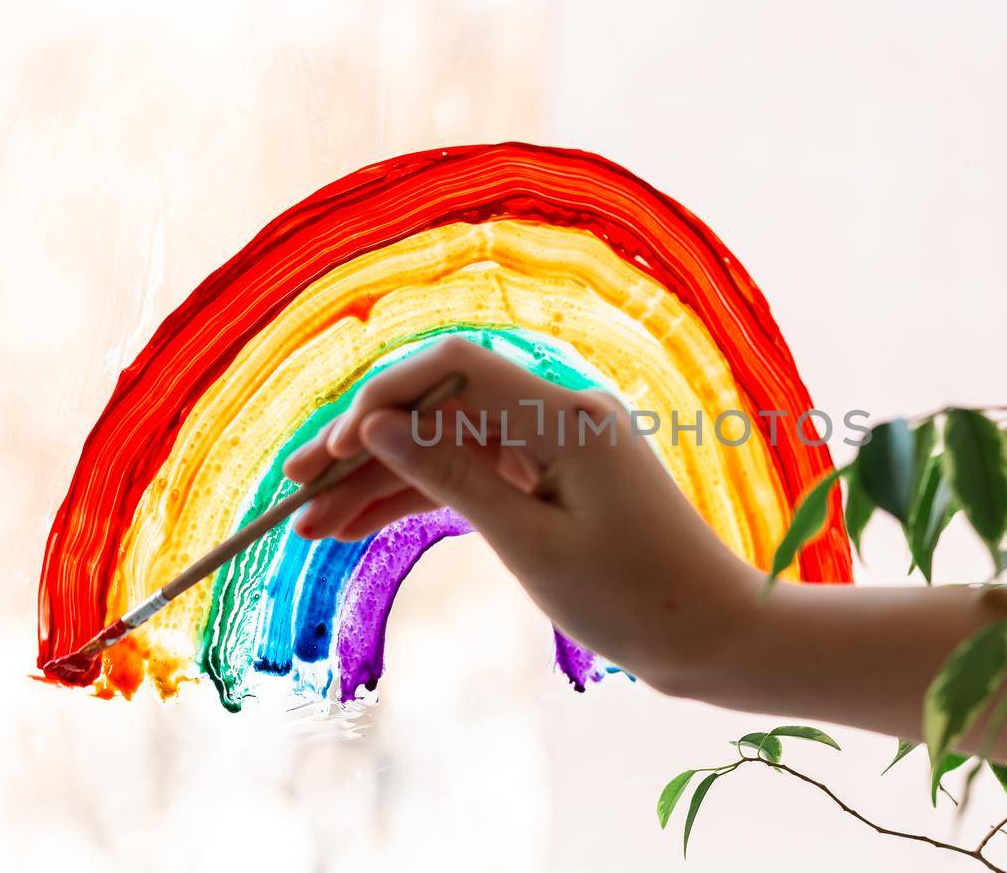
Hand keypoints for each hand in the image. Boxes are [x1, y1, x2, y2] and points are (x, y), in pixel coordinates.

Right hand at [282, 337, 763, 691]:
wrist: (712, 636)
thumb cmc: (633, 598)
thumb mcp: (529, 543)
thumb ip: (450, 477)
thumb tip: (374, 422)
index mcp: (563, 415)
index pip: (448, 370)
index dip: (378, 401)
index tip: (327, 455)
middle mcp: (558, 415)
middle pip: (439, 410)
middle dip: (364, 449)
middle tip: (294, 493)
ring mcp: (555, 446)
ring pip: (448, 448)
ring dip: (382, 483)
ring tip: (311, 527)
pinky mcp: (554, 478)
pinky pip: (475, 476)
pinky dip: (424, 499)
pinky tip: (362, 526)